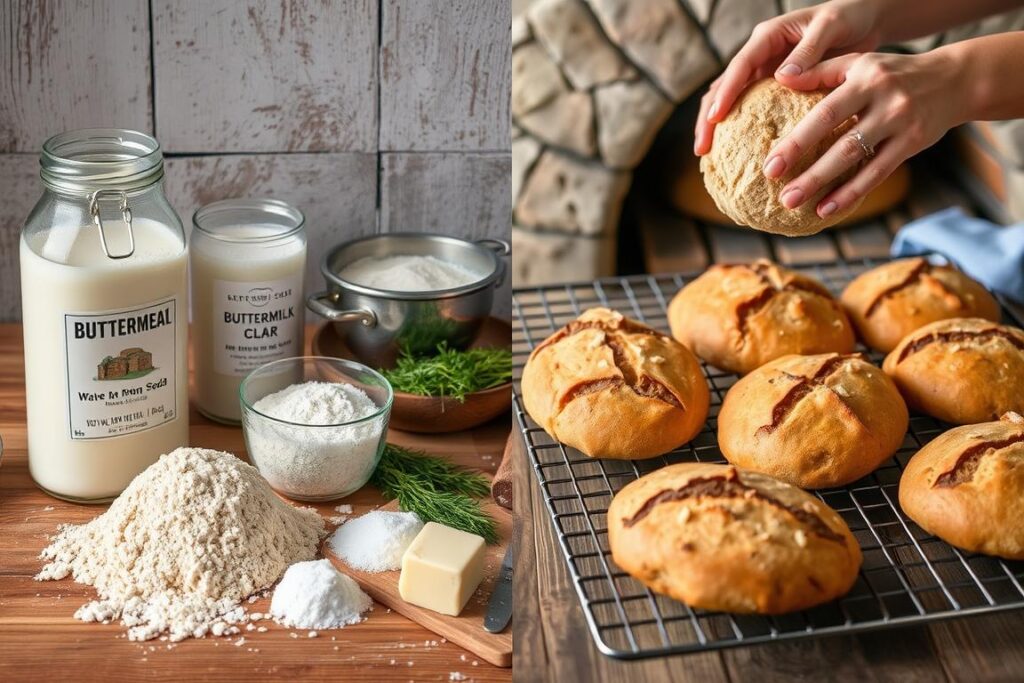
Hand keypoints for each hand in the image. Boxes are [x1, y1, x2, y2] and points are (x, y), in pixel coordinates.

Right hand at [694, 0, 881, 155]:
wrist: (862, 20)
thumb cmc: (848, 18)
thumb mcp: (830, 27)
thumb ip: (808, 50)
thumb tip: (782, 77)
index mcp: (768, 36)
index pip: (739, 66)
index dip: (725, 93)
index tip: (715, 118)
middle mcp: (760, 54)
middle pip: (723, 87)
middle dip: (708, 118)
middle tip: (702, 149)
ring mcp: (764, 72)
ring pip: (731, 100)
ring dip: (717, 127)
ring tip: (709, 156)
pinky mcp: (774, 87)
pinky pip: (751, 108)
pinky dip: (740, 128)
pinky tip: (736, 152)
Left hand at [765, 50, 964, 218]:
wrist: (954, 80)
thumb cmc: (891, 73)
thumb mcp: (859, 63)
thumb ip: (821, 71)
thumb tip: (781, 78)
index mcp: (864, 77)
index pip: (823, 113)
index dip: (796, 141)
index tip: (770, 165)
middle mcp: (884, 99)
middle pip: (838, 140)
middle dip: (807, 171)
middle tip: (780, 193)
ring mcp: (901, 122)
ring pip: (857, 159)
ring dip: (824, 184)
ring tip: (793, 203)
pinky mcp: (913, 143)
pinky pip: (878, 173)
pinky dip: (851, 193)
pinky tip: (826, 209)